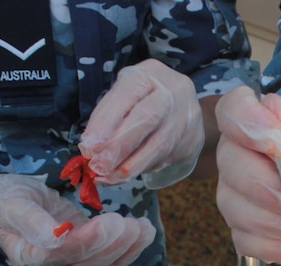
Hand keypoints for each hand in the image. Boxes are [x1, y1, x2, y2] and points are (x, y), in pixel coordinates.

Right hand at [0, 174, 155, 265]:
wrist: (8, 206)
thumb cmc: (8, 200)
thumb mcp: (13, 204)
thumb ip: (32, 221)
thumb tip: (54, 237)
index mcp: (27, 257)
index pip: (62, 254)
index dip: (89, 241)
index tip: (112, 221)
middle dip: (115, 246)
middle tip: (135, 224)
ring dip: (127, 250)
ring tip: (145, 228)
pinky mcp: (82, 260)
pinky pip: (107, 263)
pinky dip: (127, 250)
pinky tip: (142, 234)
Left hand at [78, 59, 203, 188]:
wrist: (185, 105)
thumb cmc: (145, 98)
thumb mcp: (125, 94)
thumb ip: (108, 115)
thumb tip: (91, 146)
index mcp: (149, 74)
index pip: (126, 95)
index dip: (106, 122)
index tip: (88, 146)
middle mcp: (172, 92)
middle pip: (146, 119)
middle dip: (119, 146)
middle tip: (98, 166)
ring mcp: (186, 116)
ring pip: (158, 146)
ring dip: (130, 166)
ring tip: (108, 177)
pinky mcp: (192, 139)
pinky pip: (165, 158)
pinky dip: (142, 168)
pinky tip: (126, 174)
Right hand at [215, 86, 280, 265]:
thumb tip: (270, 105)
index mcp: (267, 127)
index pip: (232, 111)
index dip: (246, 124)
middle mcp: (244, 158)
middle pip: (231, 165)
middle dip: (272, 189)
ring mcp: (240, 196)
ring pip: (235, 207)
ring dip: (279, 221)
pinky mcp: (246, 231)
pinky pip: (245, 240)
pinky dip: (276, 246)